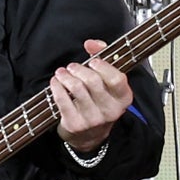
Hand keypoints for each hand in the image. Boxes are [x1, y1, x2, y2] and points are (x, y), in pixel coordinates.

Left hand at [50, 38, 132, 152]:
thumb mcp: (107, 83)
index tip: (92, 61)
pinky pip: (62, 100)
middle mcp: (111, 110)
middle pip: (93, 81)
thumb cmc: (98, 102)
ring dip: (65, 76)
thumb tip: (91, 43)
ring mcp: (93, 119)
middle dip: (79, 69)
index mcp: (123, 98)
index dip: (103, 66)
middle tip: (72, 67)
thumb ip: (103, 57)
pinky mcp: (75, 124)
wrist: (90, 136)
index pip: (117, 79)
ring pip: (76, 88)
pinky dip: (56, 87)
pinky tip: (55, 82)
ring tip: (62, 73)